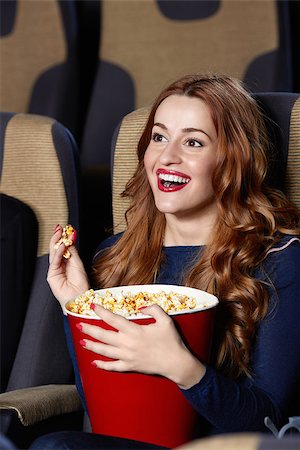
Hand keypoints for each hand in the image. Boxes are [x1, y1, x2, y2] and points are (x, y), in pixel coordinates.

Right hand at [47, 225, 89, 308]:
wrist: (79, 296)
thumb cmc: (81, 284)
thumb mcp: (78, 263)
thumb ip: (72, 251)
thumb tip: (70, 238)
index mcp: (67, 262)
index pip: (64, 247)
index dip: (64, 238)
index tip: (67, 229)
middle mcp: (60, 264)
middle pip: (57, 248)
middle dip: (58, 237)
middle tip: (60, 228)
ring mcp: (55, 269)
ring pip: (54, 252)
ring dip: (57, 242)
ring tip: (60, 233)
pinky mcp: (52, 274)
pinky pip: (54, 261)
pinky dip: (58, 252)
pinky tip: (62, 245)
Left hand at [78, 304, 205, 388]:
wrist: (177, 364)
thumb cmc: (172, 341)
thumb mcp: (166, 320)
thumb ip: (153, 309)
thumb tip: (140, 306)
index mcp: (135, 331)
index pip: (113, 319)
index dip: (101, 312)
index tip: (92, 306)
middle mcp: (128, 344)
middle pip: (103, 335)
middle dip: (89, 329)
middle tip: (78, 324)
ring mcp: (127, 357)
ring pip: (104, 351)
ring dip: (92, 346)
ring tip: (82, 341)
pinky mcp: (130, 366)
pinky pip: (112, 366)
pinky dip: (102, 365)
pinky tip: (94, 362)